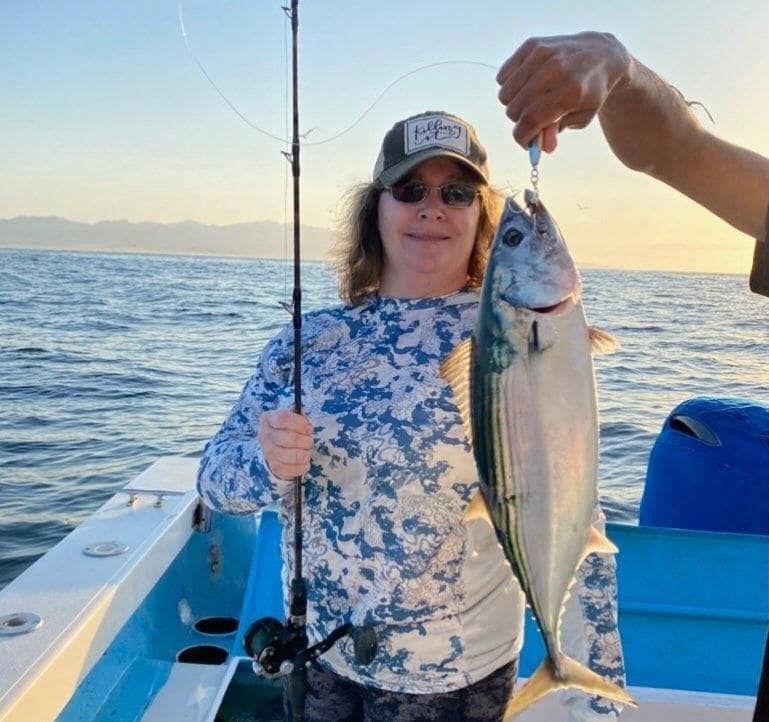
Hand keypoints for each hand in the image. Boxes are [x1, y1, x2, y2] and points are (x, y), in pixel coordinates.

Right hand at [258, 409, 312, 480]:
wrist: (275, 449)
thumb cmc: (288, 430)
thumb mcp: (291, 418)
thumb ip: (297, 414)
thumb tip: (301, 411)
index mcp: (268, 419)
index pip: (284, 418)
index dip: (300, 423)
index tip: (309, 428)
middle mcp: (265, 435)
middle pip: (289, 438)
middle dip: (305, 440)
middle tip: (310, 441)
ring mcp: (268, 453)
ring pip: (291, 456)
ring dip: (305, 454)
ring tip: (307, 451)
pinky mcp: (275, 467)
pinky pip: (292, 469)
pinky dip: (303, 466)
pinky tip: (304, 461)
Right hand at [497, 32, 630, 152]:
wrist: (601, 55)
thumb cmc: (589, 92)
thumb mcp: (582, 117)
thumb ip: (558, 132)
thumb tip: (542, 148)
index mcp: (570, 92)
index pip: (531, 120)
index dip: (521, 137)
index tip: (524, 141)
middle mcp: (555, 70)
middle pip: (514, 109)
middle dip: (519, 122)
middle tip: (532, 119)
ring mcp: (542, 55)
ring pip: (505, 94)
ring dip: (512, 105)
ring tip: (528, 102)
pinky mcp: (531, 45)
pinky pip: (503, 77)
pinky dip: (509, 86)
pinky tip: (523, 86)